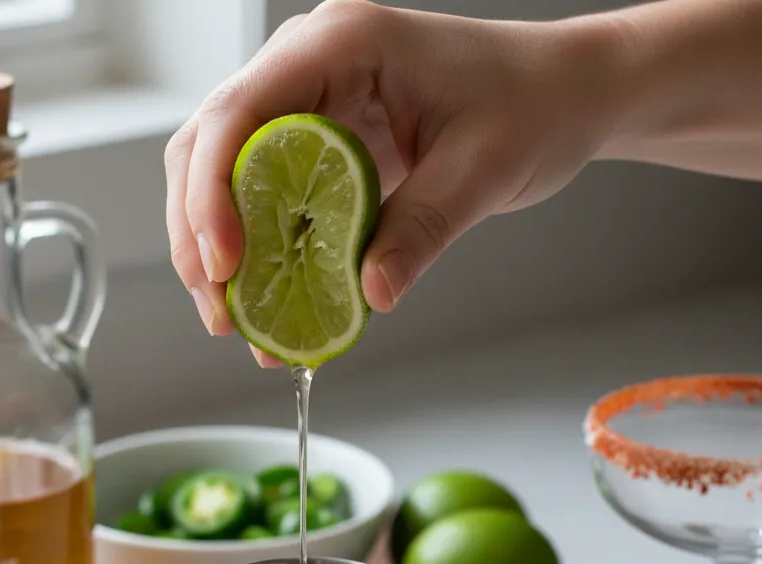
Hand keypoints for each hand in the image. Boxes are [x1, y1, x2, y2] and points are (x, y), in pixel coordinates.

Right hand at [164, 0, 625, 362]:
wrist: (561, 96)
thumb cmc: (531, 105)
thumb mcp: (481, 171)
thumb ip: (421, 230)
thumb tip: (368, 295)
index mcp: (340, 45)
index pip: (239, 111)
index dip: (212, 191)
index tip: (225, 264)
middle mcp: (307, 68)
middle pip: (209, 147)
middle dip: (200, 235)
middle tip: (221, 311)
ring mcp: (307, 105)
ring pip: (223, 176)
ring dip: (217, 252)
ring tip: (235, 321)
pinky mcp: (317, 146)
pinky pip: (264, 197)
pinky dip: (258, 253)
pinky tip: (267, 303)